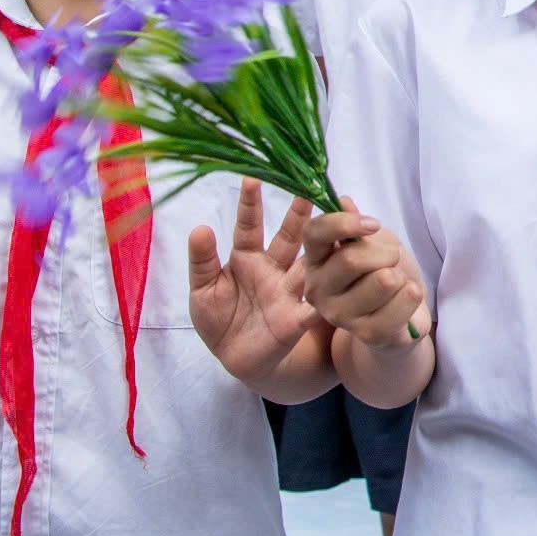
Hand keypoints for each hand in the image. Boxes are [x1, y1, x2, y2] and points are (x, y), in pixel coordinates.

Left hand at [189, 180, 321, 384]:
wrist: (236, 358)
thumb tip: (200, 228)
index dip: (250, 204)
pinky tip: (335, 289)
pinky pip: (314, 308)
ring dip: (322, 249)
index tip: (252, 177)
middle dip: (298, 215)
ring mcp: (289, 292)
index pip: (249, 226)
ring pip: (309, 266)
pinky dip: (324, 300)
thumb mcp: (203, 289)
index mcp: (247, 258)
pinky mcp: (297, 319)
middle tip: (308, 190)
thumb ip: (202, 261)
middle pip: (289, 238)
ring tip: (336, 227)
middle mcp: (273, 269)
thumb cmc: (218, 318)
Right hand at [300, 195, 429, 347]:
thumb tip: (344, 201)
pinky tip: (403, 299)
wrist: (401, 314)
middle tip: (392, 259)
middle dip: (386, 253)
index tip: (374, 224)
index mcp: (315, 259)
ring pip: (383, 280)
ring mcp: (339, 315)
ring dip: (400, 275)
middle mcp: (318, 289)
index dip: (344, 223)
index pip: (314, 233)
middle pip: (352, 259)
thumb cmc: (382, 270)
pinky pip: (404, 300)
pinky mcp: (367, 334)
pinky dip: (413, 293)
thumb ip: (356, 224)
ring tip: (395, 282)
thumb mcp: (372, 241)